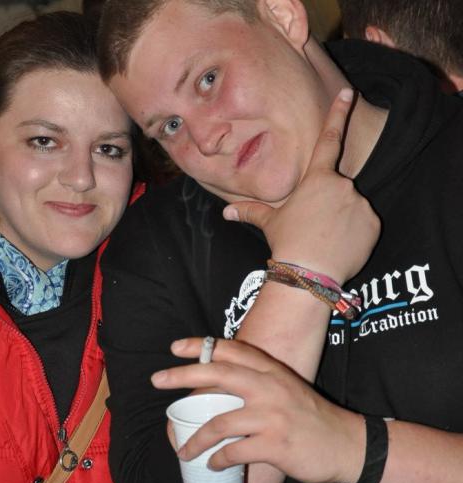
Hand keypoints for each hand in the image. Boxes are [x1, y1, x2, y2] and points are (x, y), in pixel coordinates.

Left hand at [152, 337, 364, 482]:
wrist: (346, 444)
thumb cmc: (310, 418)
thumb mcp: (286, 388)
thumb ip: (258, 383)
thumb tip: (216, 391)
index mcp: (271, 371)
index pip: (231, 350)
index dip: (200, 346)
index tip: (175, 348)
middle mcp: (269, 387)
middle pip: (217, 374)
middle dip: (182, 375)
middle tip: (157, 380)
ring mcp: (272, 415)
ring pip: (219, 422)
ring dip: (195, 440)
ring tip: (182, 451)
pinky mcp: (275, 444)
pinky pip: (234, 452)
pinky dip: (218, 460)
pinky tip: (214, 465)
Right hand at [223, 88, 379, 283]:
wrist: (309, 273)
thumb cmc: (287, 243)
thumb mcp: (269, 224)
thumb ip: (251, 212)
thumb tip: (226, 212)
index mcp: (317, 179)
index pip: (329, 140)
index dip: (338, 114)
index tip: (348, 93)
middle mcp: (343, 185)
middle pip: (336, 190)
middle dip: (327, 206)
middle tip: (312, 230)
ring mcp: (360, 204)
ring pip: (350, 208)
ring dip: (340, 220)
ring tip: (324, 242)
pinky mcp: (372, 224)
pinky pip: (364, 225)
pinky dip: (354, 234)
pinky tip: (340, 248)